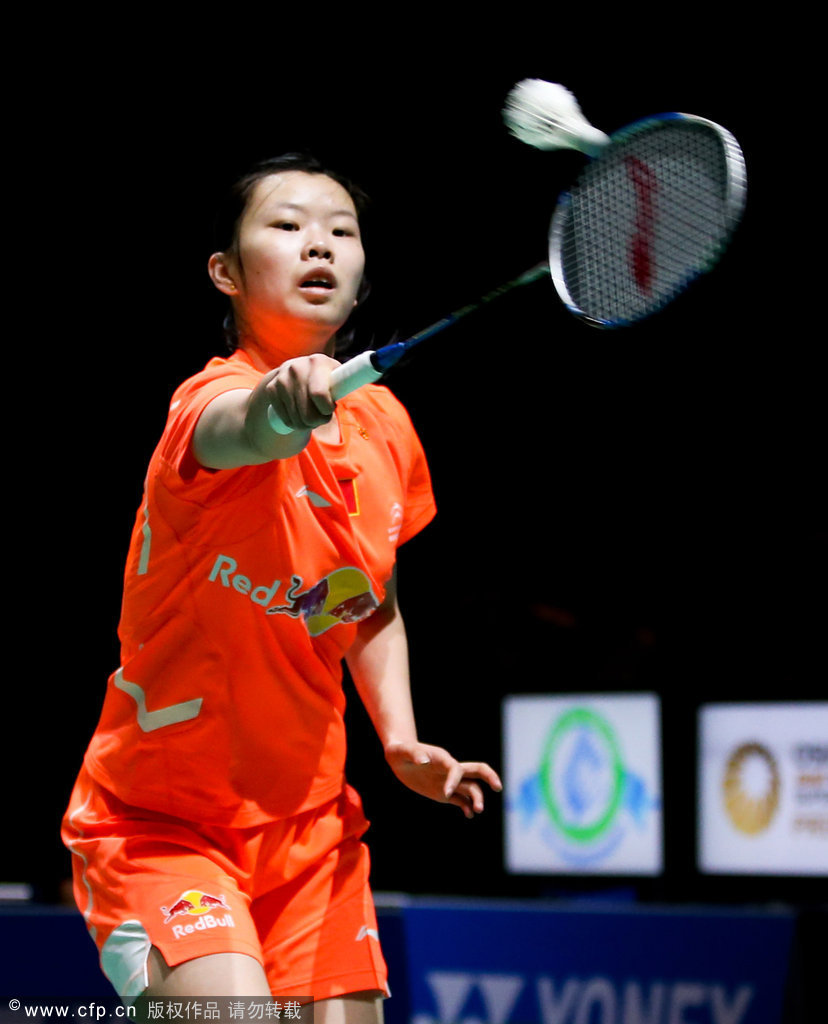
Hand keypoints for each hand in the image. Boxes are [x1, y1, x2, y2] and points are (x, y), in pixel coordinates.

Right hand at [263, 353, 339, 431]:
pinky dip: (294, 424)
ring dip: (306, 424)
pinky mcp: (271, 388)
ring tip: (311, 416)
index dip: (326, 409)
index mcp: (318, 362)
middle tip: (322, 417)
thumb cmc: (325, 381)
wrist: (295, 373)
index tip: (329, 410)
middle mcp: (297, 367)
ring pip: (297, 420)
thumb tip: (350, 389)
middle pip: (308, 414)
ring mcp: (282, 378)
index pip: (319, 395)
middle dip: (318, 421)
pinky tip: (298, 416)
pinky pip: (286, 419)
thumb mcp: (335, 380)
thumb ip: (343, 387)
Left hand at [385, 741, 502, 818]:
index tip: (446, 794)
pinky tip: (468, 815)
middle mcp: (449, 769)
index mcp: (442, 758)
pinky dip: (466, 807)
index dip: (454, 781)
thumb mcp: (401, 751)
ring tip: (477, 811)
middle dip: (489, 777)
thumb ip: (413, 754)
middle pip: (477, 770)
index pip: (455, 769)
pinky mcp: (444, 792)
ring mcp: (449, 781)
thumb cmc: (399, 751)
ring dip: (477, 798)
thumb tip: (424, 761)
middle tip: (498, 788)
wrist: (399, 757)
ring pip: (471, 788)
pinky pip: (460, 800)